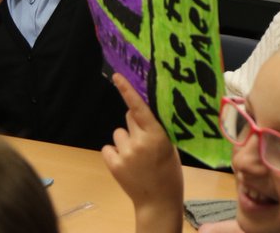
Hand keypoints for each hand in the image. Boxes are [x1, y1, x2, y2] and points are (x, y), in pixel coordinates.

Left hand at [102, 73, 183, 231]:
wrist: (158, 202)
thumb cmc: (169, 173)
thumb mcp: (171, 147)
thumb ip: (158, 129)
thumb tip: (145, 111)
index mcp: (158, 136)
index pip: (140, 108)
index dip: (127, 90)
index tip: (117, 76)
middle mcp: (140, 142)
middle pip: (129, 117)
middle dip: (134, 125)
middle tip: (144, 141)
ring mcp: (126, 154)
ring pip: (118, 133)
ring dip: (125, 140)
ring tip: (136, 156)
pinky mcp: (114, 164)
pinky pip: (108, 147)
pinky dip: (115, 153)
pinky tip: (126, 164)